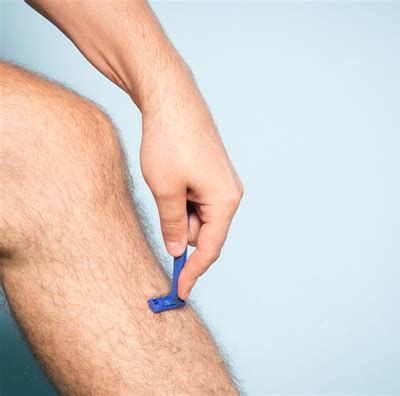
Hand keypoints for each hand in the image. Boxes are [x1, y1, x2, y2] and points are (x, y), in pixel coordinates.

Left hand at [140, 63, 242, 299]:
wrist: (172, 99)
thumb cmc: (169, 143)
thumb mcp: (165, 191)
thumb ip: (172, 226)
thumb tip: (176, 250)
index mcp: (225, 202)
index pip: (210, 249)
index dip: (193, 272)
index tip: (179, 291)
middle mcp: (231, 194)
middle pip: (205, 233)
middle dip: (180, 234)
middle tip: (160, 217)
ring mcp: (223, 183)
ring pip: (199, 217)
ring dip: (178, 214)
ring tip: (164, 186)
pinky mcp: (213, 174)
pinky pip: (198, 201)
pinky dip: (181, 202)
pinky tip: (170, 182)